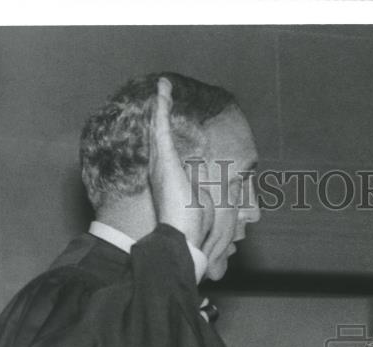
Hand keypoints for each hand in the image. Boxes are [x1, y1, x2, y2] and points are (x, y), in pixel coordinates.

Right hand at [147, 77, 212, 246]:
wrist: (183, 235)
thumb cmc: (193, 225)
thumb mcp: (204, 201)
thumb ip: (205, 188)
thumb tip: (215, 180)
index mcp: (170, 177)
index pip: (167, 149)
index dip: (166, 131)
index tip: (167, 117)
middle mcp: (161, 167)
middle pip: (158, 133)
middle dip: (160, 112)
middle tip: (162, 93)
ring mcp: (161, 161)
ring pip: (158, 124)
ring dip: (160, 103)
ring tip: (163, 85)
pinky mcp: (163, 157)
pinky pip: (161, 125)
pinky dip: (162, 105)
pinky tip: (163, 89)